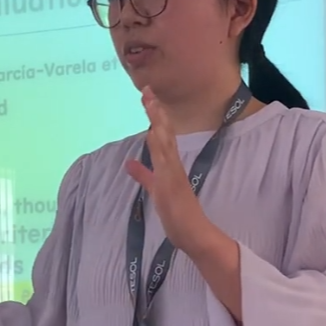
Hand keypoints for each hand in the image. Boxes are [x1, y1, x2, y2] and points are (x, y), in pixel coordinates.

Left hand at [123, 87, 227, 257]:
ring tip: (151, 103)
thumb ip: (143, 176)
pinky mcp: (174, 185)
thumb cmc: (178, 216)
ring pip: (165, 142)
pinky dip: (161, 147)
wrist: (195, 235)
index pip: (161, 136)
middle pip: (163, 133)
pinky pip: (166, 162)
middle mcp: (172, 166)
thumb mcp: (155, 190)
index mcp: (169, 166)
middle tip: (147, 90)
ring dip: (158, 122)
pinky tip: (154, 133)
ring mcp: (174, 174)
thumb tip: (129, 164)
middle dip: (155, 112)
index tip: (147, 97)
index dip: (154, 116)